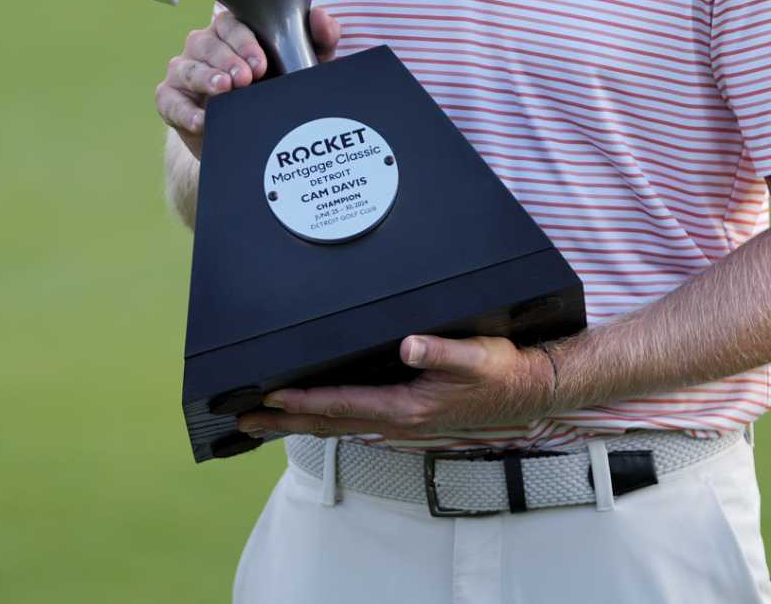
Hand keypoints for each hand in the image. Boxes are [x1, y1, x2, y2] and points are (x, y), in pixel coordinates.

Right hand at [155, 6, 340, 159]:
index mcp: (232, 31)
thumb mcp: (305, 65)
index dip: (244, 41)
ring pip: (186, 67)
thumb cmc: (278, 87)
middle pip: (207, 42)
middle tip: (247, 78)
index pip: (231, 24)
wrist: (255, 137)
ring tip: (224, 89)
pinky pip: (169, 100)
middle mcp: (204, 46)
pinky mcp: (171, 99)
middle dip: (227, 59)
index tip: (262, 63)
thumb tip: (320, 17)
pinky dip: (184, 111)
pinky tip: (202, 120)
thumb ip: (319, 38)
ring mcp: (184, 71)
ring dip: (204, 77)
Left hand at [236, 335, 559, 438]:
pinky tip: (314, 413)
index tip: (269, 398)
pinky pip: (354, 421)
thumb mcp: (476, 356)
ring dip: (298, 422)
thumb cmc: (501, 372)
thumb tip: (409, 346)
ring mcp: (400, 422)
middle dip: (283, 422)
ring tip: (264, 421)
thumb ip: (442, 350)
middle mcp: (398, 421)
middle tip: (243, 422)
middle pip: (328, 423)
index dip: (303, 401)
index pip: (342, 404)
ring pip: (338, 425)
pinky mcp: (405, 416)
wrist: (527, 390)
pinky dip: (325, 419)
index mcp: (407, 408)